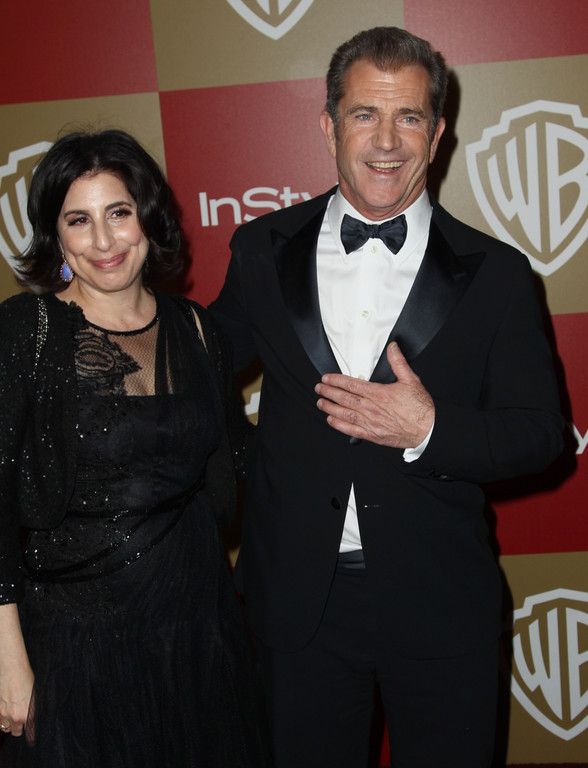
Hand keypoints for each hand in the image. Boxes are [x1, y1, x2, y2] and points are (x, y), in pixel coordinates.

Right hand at [0, 662, 33, 737]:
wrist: (11, 668)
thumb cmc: (26, 677)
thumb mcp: (35, 694)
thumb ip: (33, 708)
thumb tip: (33, 717)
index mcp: (28, 713)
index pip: (30, 731)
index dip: (31, 736)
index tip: (32, 739)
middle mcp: (15, 716)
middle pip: (16, 732)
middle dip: (19, 728)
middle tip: (22, 722)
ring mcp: (4, 713)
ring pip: (6, 727)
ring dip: (10, 723)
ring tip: (13, 716)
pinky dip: (2, 718)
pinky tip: (6, 710)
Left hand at [315, 341, 434, 447]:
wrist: (427, 430)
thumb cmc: (420, 408)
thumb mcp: (411, 380)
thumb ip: (398, 362)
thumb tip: (392, 347)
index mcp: (378, 393)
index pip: (351, 384)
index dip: (336, 380)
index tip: (327, 378)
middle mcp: (371, 408)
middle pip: (344, 398)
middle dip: (329, 392)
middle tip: (319, 388)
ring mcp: (370, 422)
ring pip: (344, 413)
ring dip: (330, 407)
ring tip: (320, 402)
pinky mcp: (372, 434)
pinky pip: (351, 429)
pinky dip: (339, 425)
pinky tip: (331, 420)